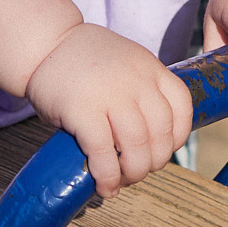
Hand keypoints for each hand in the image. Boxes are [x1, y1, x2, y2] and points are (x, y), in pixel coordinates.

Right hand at [24, 24, 193, 196]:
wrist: (45, 42)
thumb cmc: (84, 61)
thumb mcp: (125, 63)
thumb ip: (140, 91)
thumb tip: (150, 142)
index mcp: (149, 67)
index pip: (182, 107)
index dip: (178, 138)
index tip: (162, 150)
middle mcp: (135, 79)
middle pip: (161, 133)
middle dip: (154, 162)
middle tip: (137, 171)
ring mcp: (110, 93)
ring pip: (137, 146)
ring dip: (133, 173)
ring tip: (121, 181)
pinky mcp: (81, 109)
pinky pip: (103, 152)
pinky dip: (108, 175)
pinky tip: (104, 185)